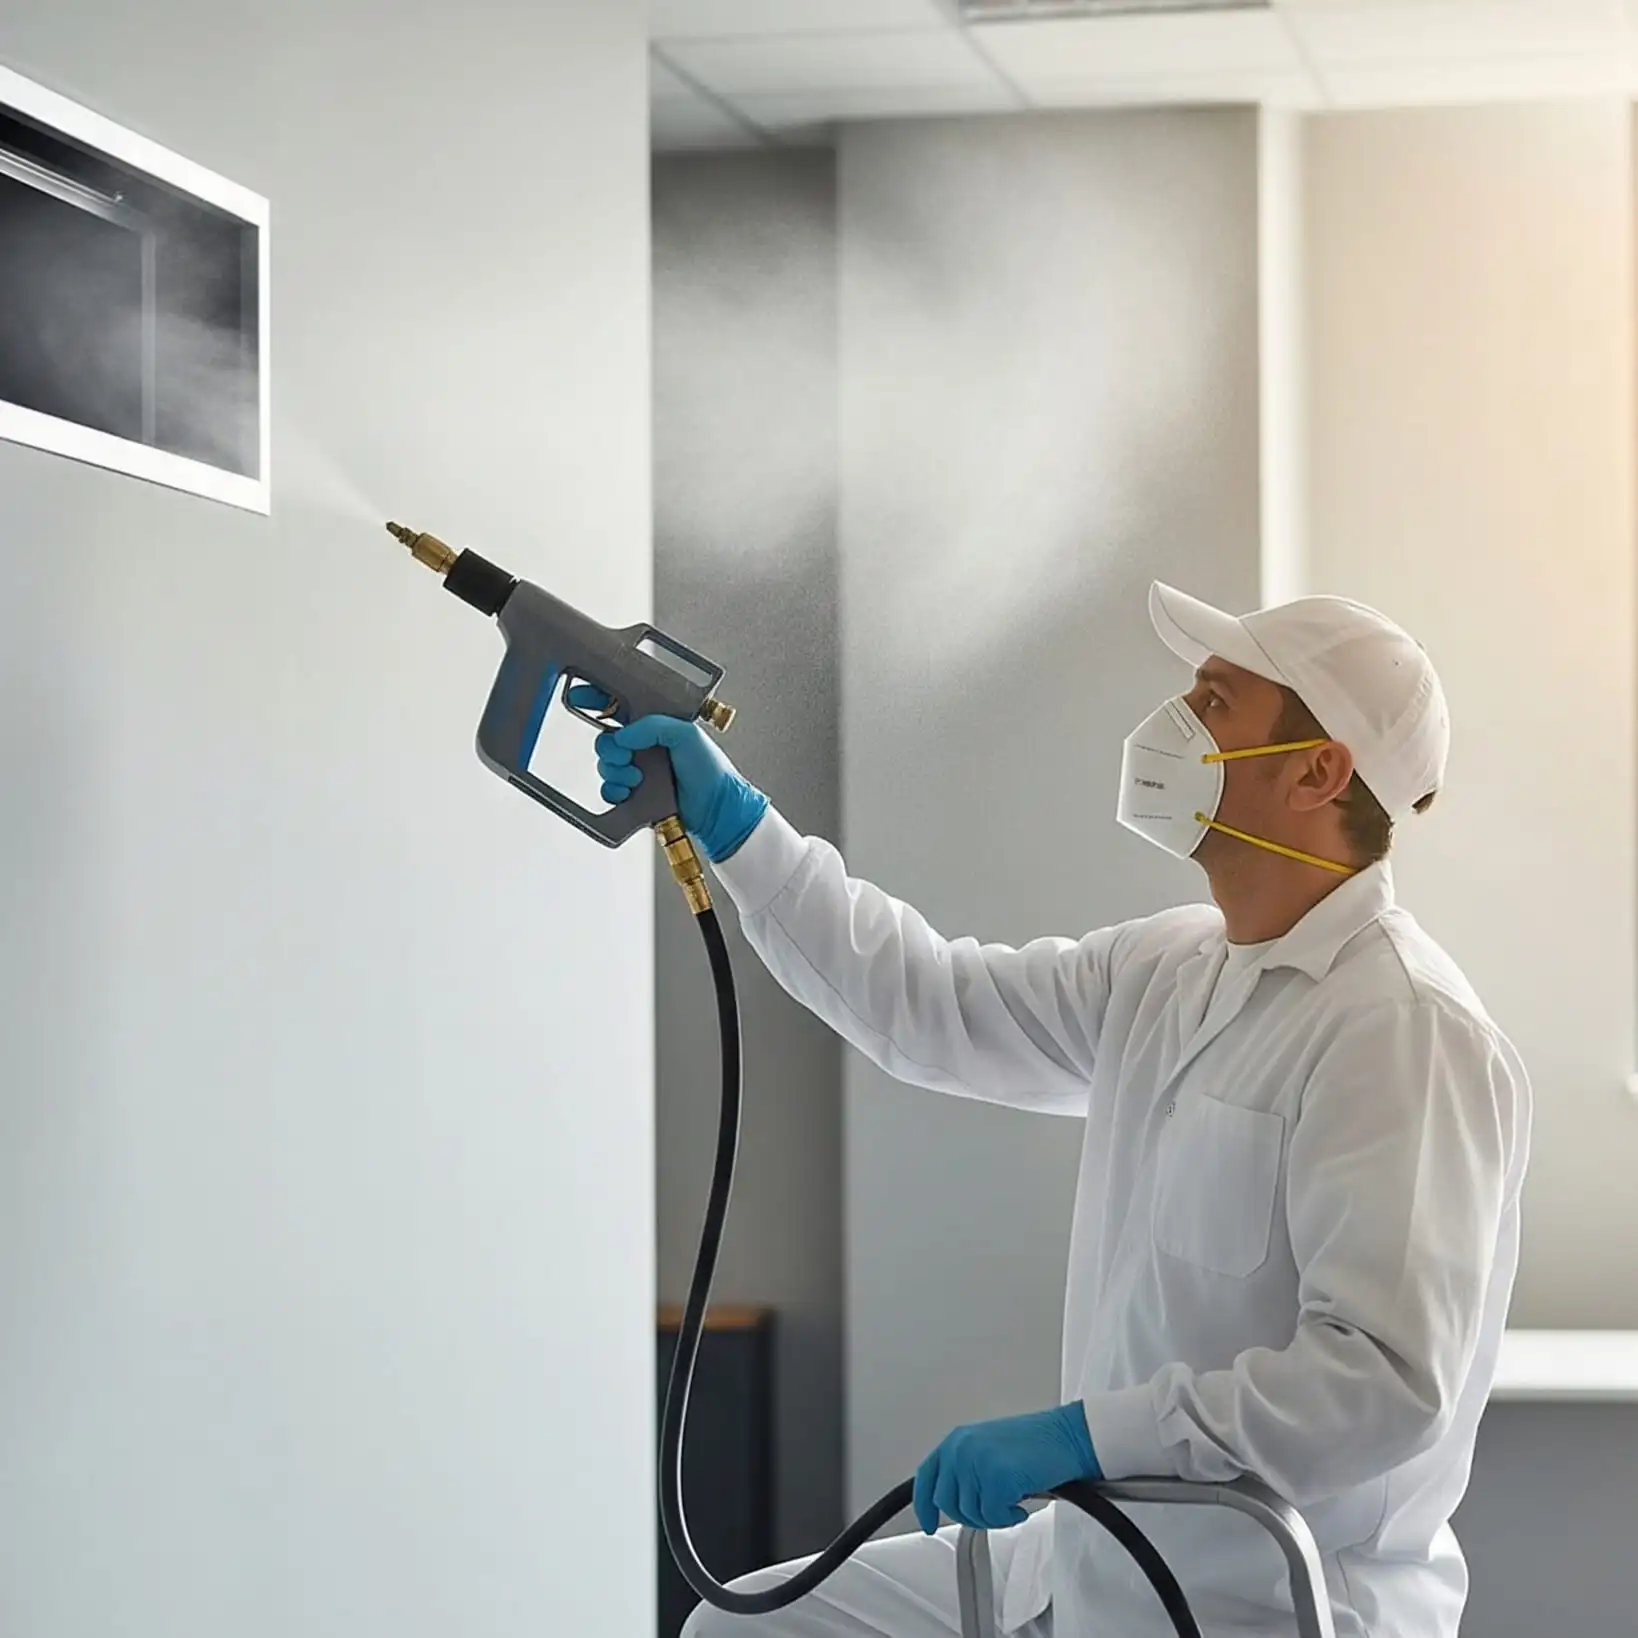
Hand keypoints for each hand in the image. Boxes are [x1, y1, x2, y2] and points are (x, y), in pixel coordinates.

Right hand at [569, 685, 768, 863]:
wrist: (717, 810)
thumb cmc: (712, 772)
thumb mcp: (687, 734)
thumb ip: (654, 726)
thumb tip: (624, 733)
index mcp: (657, 726)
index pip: (621, 707)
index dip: (598, 700)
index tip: (580, 695)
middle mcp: (646, 747)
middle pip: (607, 739)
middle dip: (611, 748)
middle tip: (627, 756)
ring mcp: (639, 771)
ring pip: (606, 765)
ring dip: (616, 771)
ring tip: (639, 778)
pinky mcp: (635, 795)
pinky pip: (609, 790)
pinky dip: (613, 791)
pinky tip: (629, 792)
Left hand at [912, 1404, 1100, 1534]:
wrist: (1065, 1436)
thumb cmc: (1034, 1443)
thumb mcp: (988, 1448)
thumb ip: (965, 1468)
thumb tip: (952, 1501)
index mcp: (957, 1440)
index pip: (926, 1477)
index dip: (924, 1506)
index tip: (928, 1523)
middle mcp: (961, 1448)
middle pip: (947, 1502)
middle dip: (970, 1515)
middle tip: (993, 1511)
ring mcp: (977, 1461)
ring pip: (969, 1513)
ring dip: (992, 1516)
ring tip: (1010, 1502)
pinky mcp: (996, 1477)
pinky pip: (992, 1516)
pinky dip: (1007, 1518)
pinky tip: (1020, 1505)